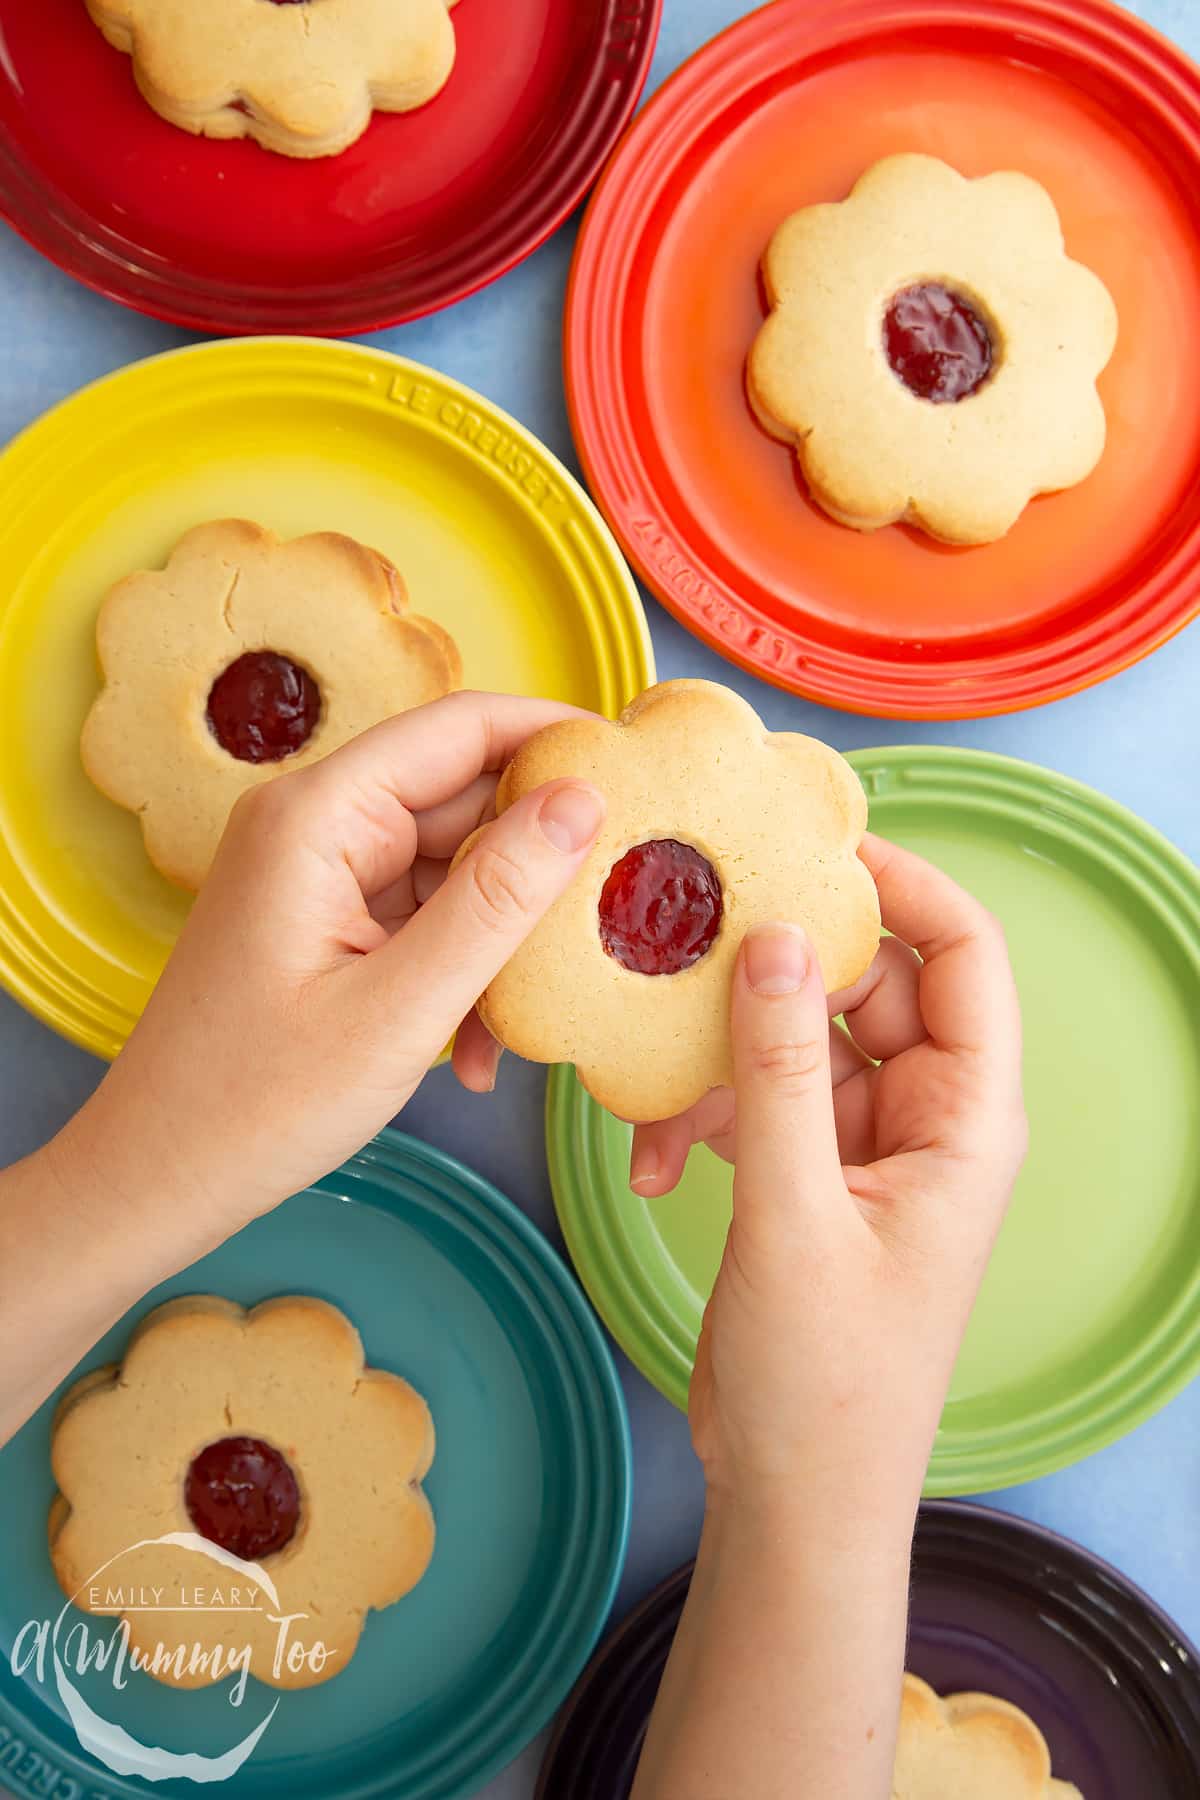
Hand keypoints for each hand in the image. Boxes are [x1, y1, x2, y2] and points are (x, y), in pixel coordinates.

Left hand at [70, 692, 606, 1233]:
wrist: (158, 1178)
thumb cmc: (255, 1104)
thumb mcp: (401, 1007)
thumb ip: (497, 899)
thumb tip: (582, 800)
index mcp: (318, 815)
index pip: (459, 727)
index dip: (553, 734)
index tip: (640, 765)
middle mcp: (314, 823)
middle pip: (463, 796)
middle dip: (537, 858)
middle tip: (615, 910)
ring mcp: (318, 872)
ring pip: (452, 864)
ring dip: (501, 933)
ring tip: (528, 1013)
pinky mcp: (325, 919)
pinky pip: (422, 914)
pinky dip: (461, 967)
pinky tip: (475, 1047)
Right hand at [647, 835, 1025, 1524]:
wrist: (792, 1497)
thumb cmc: (825, 1383)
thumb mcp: (794, 1216)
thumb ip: (780, 1072)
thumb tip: (778, 940)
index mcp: (966, 1119)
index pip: (964, 956)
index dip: (903, 886)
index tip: (816, 842)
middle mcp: (924, 1117)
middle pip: (866, 986)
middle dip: (779, 966)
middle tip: (693, 933)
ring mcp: (863, 1144)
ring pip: (796, 1039)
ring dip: (722, 1053)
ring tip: (654, 1086)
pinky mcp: (807, 1174)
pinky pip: (757, 1098)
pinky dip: (703, 1113)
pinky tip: (656, 1160)